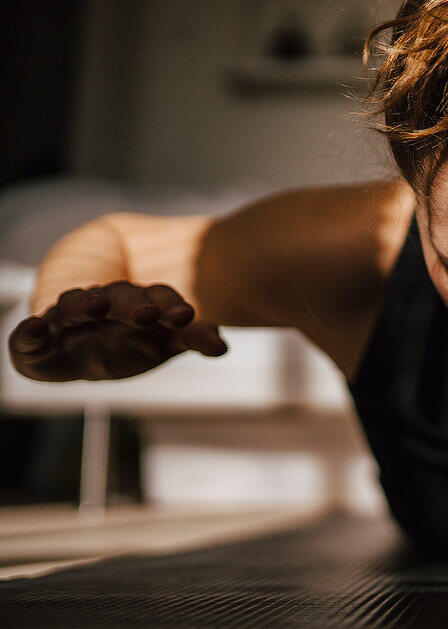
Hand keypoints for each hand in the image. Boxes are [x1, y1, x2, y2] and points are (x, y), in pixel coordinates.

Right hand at [8, 282, 226, 381]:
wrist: (79, 348)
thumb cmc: (130, 341)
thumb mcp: (164, 343)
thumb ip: (193, 340)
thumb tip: (223, 345)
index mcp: (139, 304)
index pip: (159, 298)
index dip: (172, 306)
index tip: (186, 317)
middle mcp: (104, 304)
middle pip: (120, 296)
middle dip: (133, 304)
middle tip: (148, 314)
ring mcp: (68, 318)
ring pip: (75, 303)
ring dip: (84, 303)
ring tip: (93, 307)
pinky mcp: (36, 339)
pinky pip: (28, 335)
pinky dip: (29, 332)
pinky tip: (36, 330)